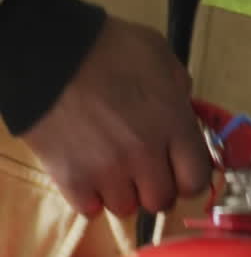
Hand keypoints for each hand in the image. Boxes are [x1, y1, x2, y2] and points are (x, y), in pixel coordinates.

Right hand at [23, 16, 210, 217]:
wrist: (48, 56)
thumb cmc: (106, 48)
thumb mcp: (158, 55)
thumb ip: (178, 88)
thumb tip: (183, 112)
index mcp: (172, 125)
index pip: (197, 179)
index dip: (189, 178)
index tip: (179, 170)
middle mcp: (144, 155)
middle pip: (161, 201)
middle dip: (154, 186)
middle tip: (142, 168)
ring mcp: (107, 171)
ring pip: (125, 207)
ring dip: (121, 191)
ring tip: (110, 165)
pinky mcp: (73, 180)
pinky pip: (90, 208)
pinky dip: (90, 195)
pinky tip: (87, 171)